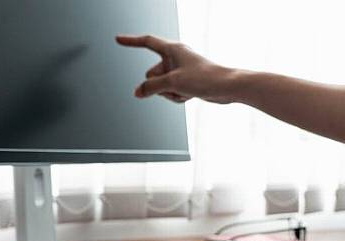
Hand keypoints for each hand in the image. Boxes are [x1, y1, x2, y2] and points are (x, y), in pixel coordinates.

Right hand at [116, 34, 239, 103]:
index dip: (131, 41)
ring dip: (169, 93)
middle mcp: (175, 58)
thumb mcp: (172, 83)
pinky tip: (189, 95)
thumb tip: (137, 92)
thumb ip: (151, 88)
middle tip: (173, 86)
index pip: (146, 42)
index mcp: (172, 49)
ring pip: (160, 86)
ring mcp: (179, 70)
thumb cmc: (205, 78)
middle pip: (151, 73)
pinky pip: (170, 92)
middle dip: (158, 85)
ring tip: (185, 91)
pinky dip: (176, 97)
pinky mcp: (185, 81)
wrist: (226, 87)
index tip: (118, 39)